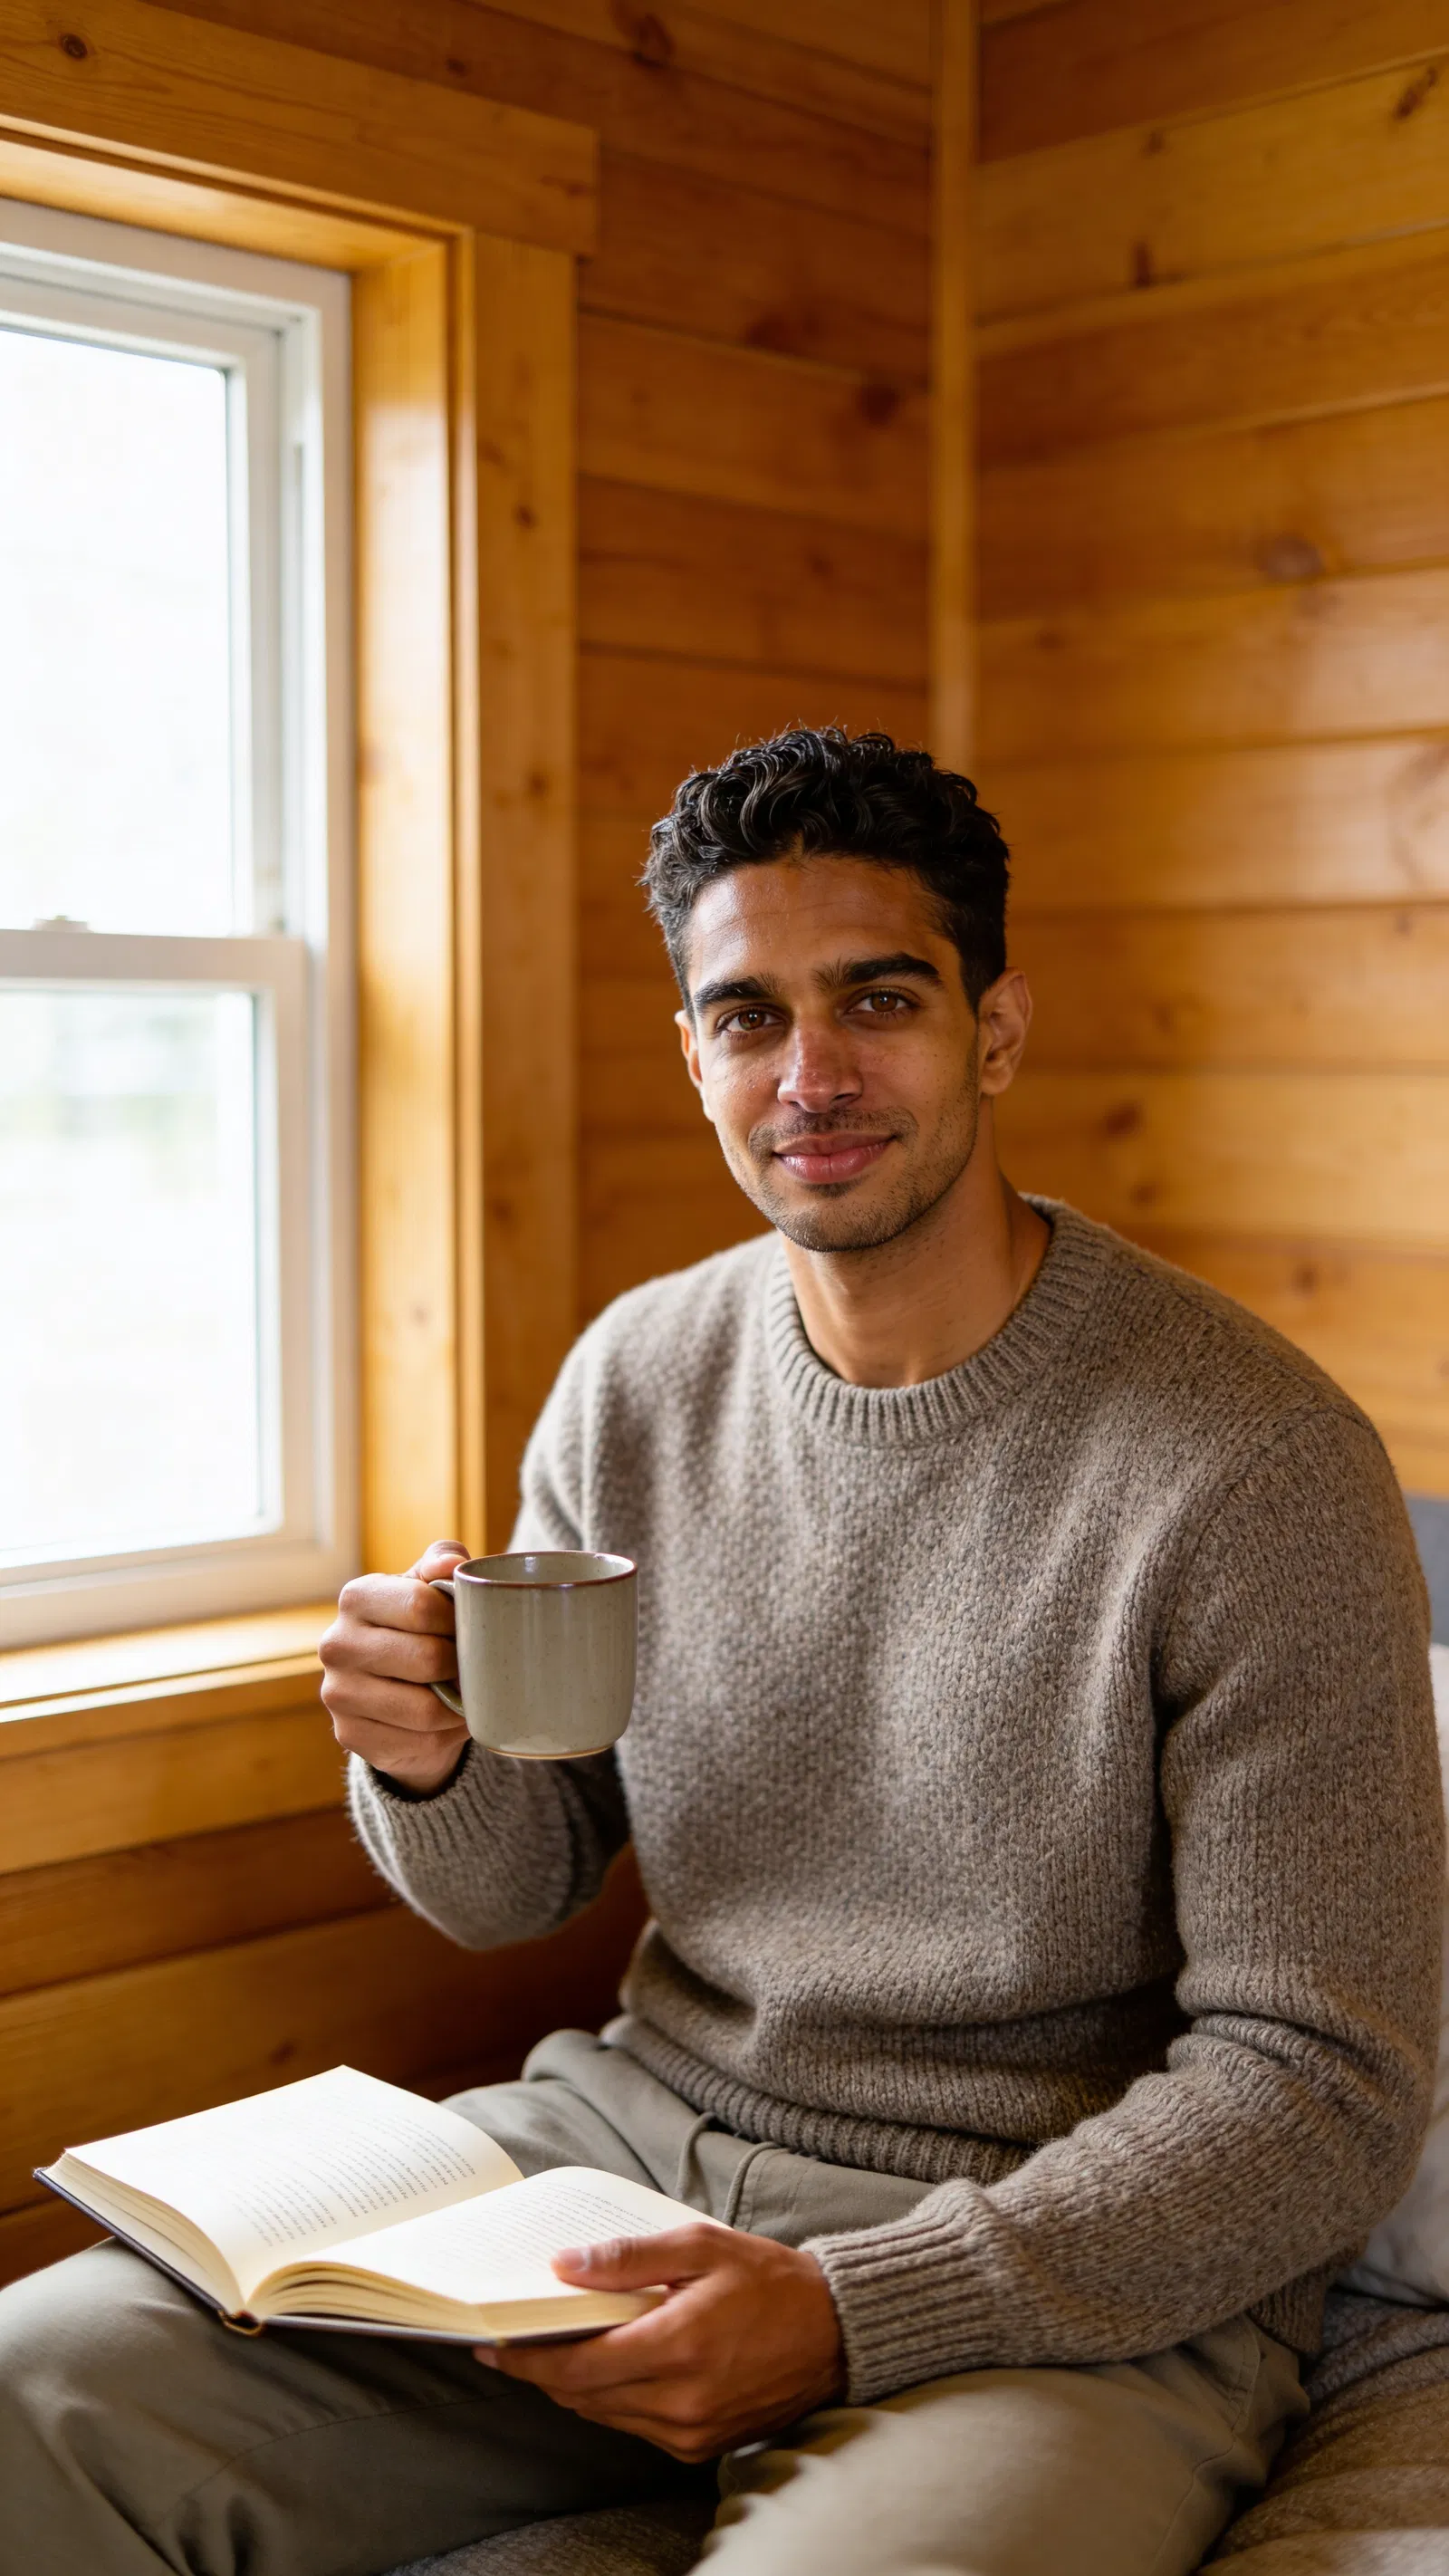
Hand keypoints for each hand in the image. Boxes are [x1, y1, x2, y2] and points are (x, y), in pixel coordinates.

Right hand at [319, 1540, 471, 1791]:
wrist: (396, 1688)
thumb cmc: (422, 1627)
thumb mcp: (431, 1587)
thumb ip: (443, 1562)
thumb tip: (453, 1564)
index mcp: (356, 1597)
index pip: (420, 1606)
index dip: (458, 1619)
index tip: (469, 1625)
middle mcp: (336, 1644)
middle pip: (426, 1658)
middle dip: (461, 1664)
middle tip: (474, 1665)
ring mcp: (337, 1693)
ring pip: (423, 1709)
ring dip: (456, 1705)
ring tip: (466, 1692)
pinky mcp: (349, 1735)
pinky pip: (417, 1742)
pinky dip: (443, 1735)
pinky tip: (445, 1721)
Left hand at [476, 2224, 844, 2460]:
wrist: (834, 2333)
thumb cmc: (768, 2279)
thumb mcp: (700, 2246)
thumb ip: (628, 2258)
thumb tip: (563, 2265)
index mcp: (678, 2345)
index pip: (577, 2366)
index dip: (526, 2358)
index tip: (491, 2342)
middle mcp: (681, 2400)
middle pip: (582, 2395)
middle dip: (541, 2369)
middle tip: (513, 2338)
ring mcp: (691, 2430)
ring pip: (603, 2415)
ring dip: (574, 2384)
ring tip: (557, 2346)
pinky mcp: (700, 2446)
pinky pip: (635, 2426)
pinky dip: (611, 2398)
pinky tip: (609, 2364)